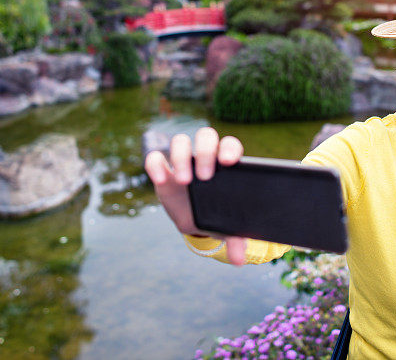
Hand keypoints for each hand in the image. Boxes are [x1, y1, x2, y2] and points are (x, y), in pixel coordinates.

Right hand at [144, 127, 247, 264]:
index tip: (229, 162)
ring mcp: (183, 161)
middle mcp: (205, 156)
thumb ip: (235, 239)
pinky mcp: (164, 169)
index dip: (229, 148)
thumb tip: (239, 260)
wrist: (195, 221)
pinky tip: (161, 180)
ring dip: (182, 157)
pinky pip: (156, 158)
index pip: (230, 145)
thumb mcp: (226, 227)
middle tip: (205, 177)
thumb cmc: (217, 216)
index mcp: (225, 163)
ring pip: (181, 141)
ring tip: (184, 181)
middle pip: (206, 136)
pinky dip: (156, 165)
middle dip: (205, 152)